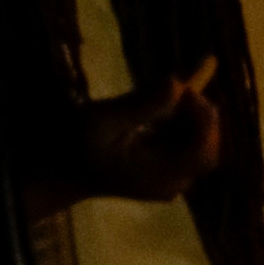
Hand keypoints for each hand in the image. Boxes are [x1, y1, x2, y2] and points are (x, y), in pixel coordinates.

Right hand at [26, 56, 222, 213]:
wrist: (57, 171)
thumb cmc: (74, 146)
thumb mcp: (103, 121)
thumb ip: (141, 104)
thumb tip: (176, 83)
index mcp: (157, 176)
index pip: (203, 150)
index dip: (202, 116)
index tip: (183, 88)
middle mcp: (169, 182)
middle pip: (206, 146)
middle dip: (198, 113)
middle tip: (176, 88)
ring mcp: (167, 177)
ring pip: (197, 141)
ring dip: (186, 113)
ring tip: (156, 95)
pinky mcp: (162, 167)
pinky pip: (184, 140)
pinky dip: (177, 118)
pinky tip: (155, 105)